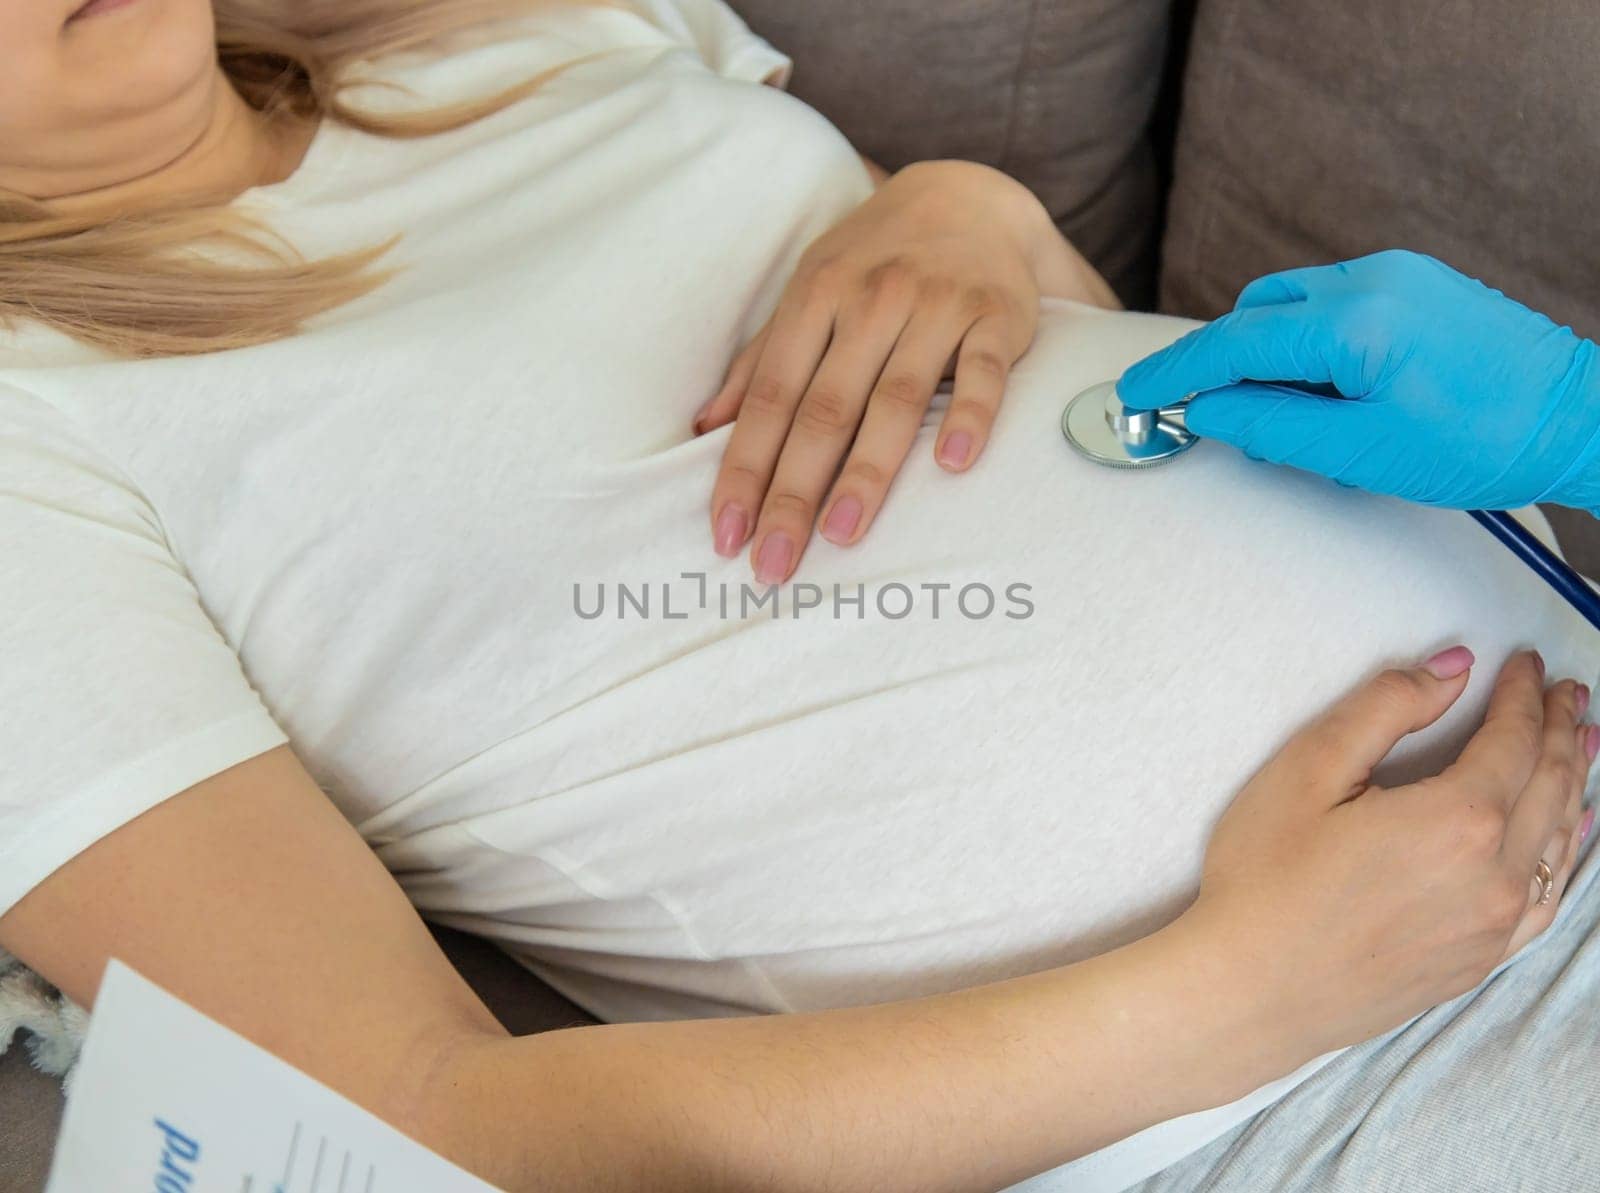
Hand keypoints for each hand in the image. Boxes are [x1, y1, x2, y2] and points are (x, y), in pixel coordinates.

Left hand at [696, 160, 1116, 584]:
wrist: (970, 196)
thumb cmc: (874, 261)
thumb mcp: (810, 292)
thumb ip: (761, 360)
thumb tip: (705, 428)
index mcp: (815, 297)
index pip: (771, 397)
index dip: (744, 469)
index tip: (727, 533)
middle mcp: (871, 299)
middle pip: (824, 410)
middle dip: (793, 492)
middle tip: (773, 563)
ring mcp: (936, 306)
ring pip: (895, 398)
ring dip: (867, 471)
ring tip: (841, 535)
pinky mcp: (995, 316)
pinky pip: (983, 373)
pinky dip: (968, 416)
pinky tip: (952, 466)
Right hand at [1116, 250, 1599, 512]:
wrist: (1576, 416)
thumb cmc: (1483, 440)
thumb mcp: (1359, 453)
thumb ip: (1270, 426)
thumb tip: (1210, 411)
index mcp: (1352, 322)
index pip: (1232, 343)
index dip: (1174, 372)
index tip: (1134, 394)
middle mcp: (1369, 280)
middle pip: (1254, 313)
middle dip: (1218, 362)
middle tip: (1203, 418)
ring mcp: (1395, 273)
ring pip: (1287, 303)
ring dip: (1262, 351)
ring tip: (1274, 413)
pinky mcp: (1414, 282)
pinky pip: (1327, 301)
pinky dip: (1302, 341)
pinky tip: (1318, 388)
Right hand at [1187, 647, 1594, 1071]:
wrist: (1250, 990)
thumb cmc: (1266, 880)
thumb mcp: (1307, 770)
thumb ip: (1386, 708)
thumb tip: (1452, 671)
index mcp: (1457, 819)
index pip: (1514, 740)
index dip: (1525, 696)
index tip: (1527, 665)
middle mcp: (1493, 874)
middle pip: (1550, 785)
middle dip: (1564, 730)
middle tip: (1571, 693)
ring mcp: (1493, 926)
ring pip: (1559, 841)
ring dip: (1575, 783)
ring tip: (1584, 743)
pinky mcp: (1477, 960)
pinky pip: (1546, 897)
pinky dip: (1566, 853)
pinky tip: (1567, 834)